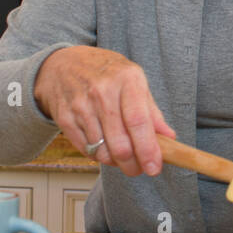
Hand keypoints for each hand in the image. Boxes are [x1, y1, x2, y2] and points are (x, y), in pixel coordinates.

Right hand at [34, 46, 175, 176]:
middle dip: (133, 165)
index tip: (154, 167)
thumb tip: (169, 138)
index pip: (138, 121)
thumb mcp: (134, 81)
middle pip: (120, 144)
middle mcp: (102, 92)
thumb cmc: (106, 73)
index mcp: (127, 80)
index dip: (148, 149)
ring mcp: (80, 106)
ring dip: (116, 162)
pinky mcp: (64, 118)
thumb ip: (152, 111)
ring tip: (123, 156)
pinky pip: (86, 150)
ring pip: (102, 151)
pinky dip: (99, 156)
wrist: (63, 64)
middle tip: (140, 168)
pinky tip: (105, 147)